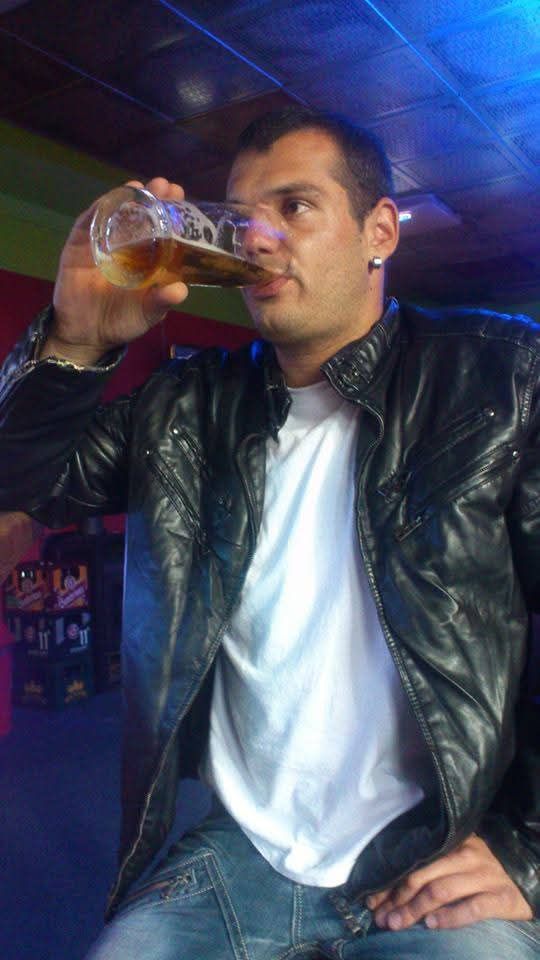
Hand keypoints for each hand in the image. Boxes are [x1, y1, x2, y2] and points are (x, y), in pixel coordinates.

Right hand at [48, 177, 189, 364]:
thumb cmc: (121, 321)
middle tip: (165, 186)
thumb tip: (180, 290)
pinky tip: (108, 201)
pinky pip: (86, 225)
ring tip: (139, 188)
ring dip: (126, 198)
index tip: (181, 196)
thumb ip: (161, 301)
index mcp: (148, 258)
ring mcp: (102, 243)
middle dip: (153, 197)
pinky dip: (96, 211)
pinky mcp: (78, 247)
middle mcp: (127, 246)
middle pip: (141, 214)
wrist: (87, 336)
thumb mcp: (147, 314)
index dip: (172, 211)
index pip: (163, 228)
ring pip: (114, 214)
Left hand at [366, 834, 532, 930]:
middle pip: (423, 877)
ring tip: (397, 924)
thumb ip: (432, 866)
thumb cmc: (484, 870)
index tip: (372, 900)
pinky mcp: (501, 898)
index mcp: (453, 843)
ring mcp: (485, 876)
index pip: (414, 862)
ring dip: (414, 910)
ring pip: (441, 892)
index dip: (391, 883)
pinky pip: (472, 908)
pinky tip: (432, 925)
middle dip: (397, 899)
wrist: (527, 877)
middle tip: (381, 918)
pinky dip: (450, 917)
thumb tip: (391, 886)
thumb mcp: (459, 858)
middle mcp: (467, 855)